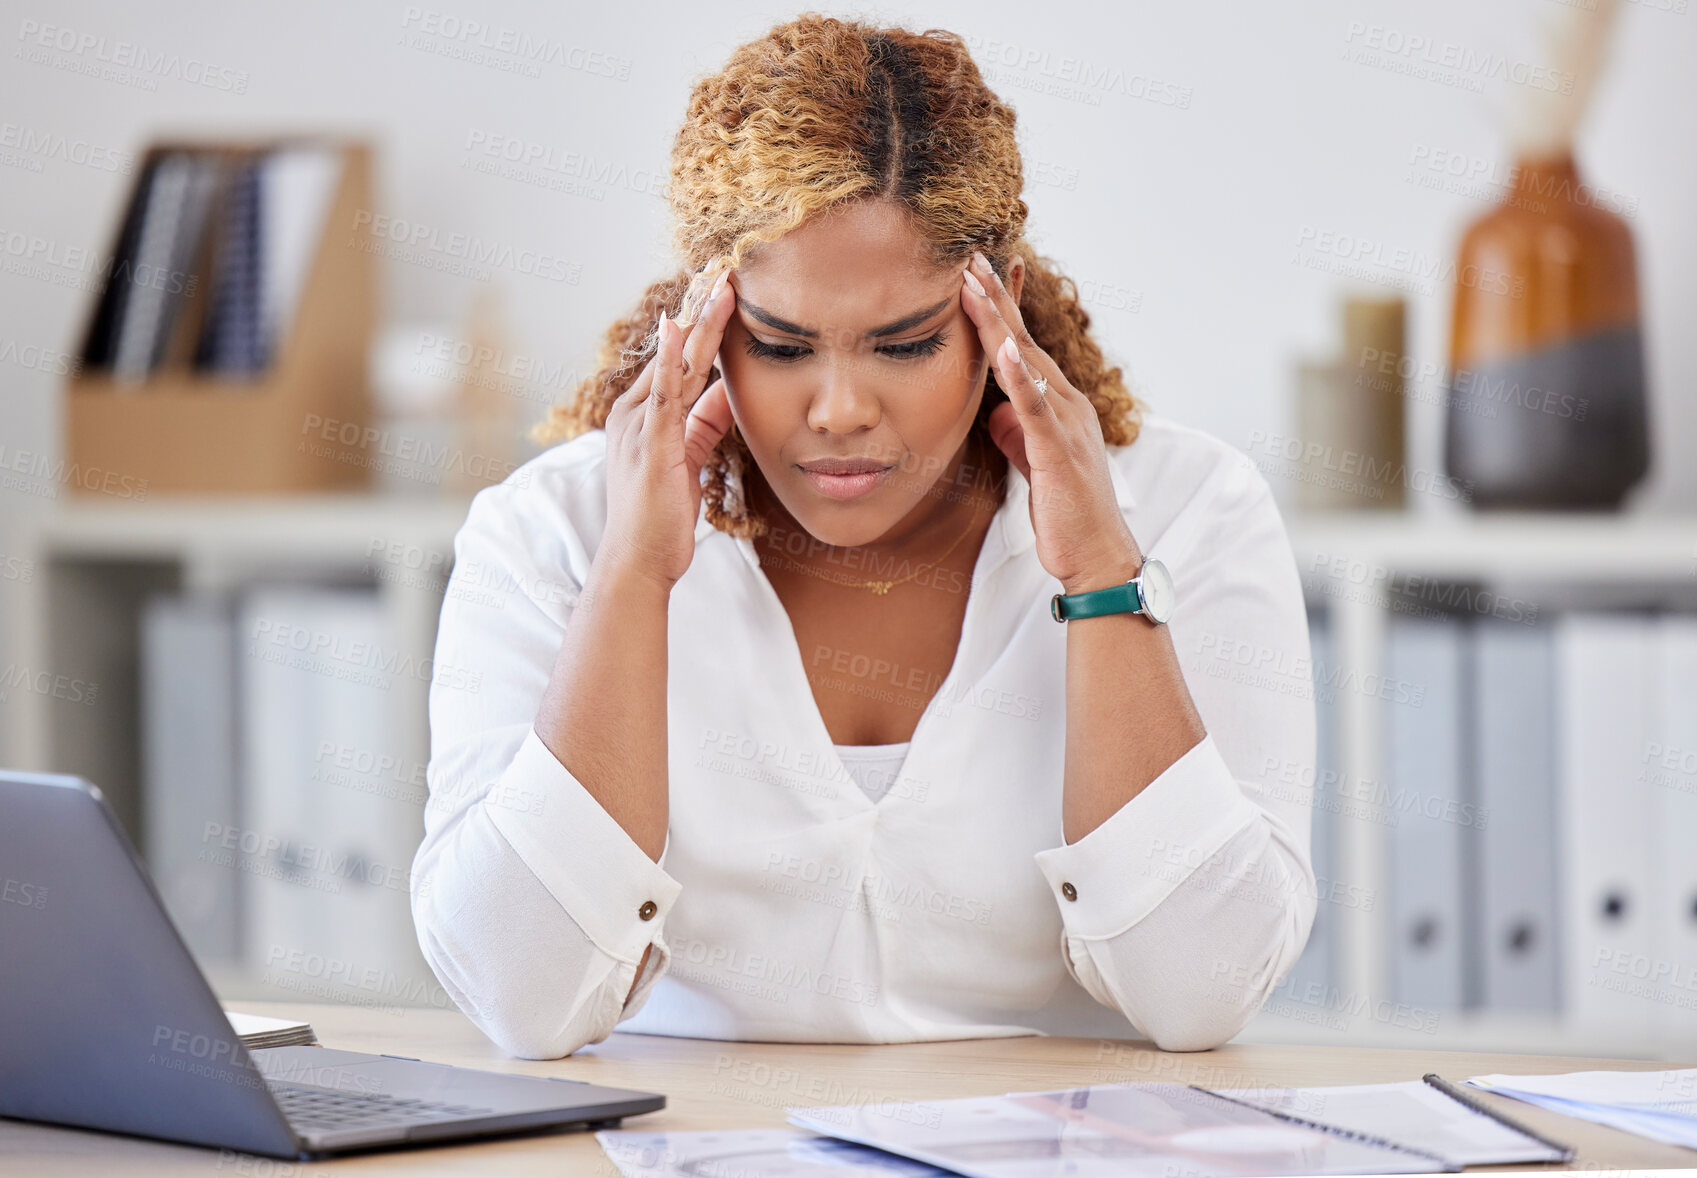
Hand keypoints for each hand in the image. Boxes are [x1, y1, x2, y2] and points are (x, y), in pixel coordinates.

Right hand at [601, 268, 738, 590]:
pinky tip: (677, 328)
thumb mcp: (689, 459)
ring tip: (718, 284)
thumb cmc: (660, 518)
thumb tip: (730, 388)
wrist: (638, 562)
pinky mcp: (651, 444)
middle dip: (700, 310)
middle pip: (675, 351)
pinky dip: (668, 359)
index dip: (700, 324)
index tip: (721, 289)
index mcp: (642, 416)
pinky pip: (662, 394)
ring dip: (697, 322)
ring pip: (675, 364)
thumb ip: (706, 422)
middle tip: (723, 269)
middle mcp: (634, 413)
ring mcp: (640, 427)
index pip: (676, 360)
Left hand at [960, 250, 1142, 593]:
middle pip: (1023, 340)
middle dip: (994, 297)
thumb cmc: (1066, 512)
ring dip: (998, 321)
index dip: (1002, 308)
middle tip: (967, 257)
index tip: (978, 271)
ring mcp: (1065, 423)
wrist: (1097, 556)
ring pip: (1027, 362)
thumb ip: (1017, 432)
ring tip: (972, 283)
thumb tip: (995, 412)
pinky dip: (1018, 377)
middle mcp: (1067, 403)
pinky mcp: (1058, 450)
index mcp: (1060, 404)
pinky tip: (1003, 351)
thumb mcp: (1033, 462)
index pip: (1025, 346)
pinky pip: (1035, 407)